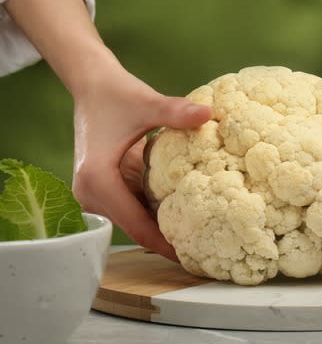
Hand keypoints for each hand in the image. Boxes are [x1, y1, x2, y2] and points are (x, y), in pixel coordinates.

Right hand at [70, 65, 210, 260]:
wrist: (92, 85)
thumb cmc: (116, 94)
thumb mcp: (147, 104)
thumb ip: (175, 112)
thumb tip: (207, 114)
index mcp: (98, 180)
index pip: (136, 225)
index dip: (165, 244)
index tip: (192, 258)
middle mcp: (91, 193)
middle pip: (135, 229)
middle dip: (168, 241)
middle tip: (206, 255)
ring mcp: (95, 194)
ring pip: (135, 221)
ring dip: (164, 229)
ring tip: (201, 243)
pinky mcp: (104, 189)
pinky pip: (133, 208)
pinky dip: (156, 213)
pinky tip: (186, 219)